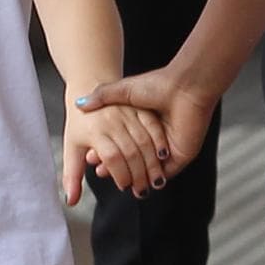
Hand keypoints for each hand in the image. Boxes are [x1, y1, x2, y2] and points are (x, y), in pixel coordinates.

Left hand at [63, 97, 170, 202]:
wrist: (87, 85)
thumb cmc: (79, 121)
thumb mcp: (71, 147)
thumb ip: (72, 176)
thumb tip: (71, 201)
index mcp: (95, 131)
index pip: (112, 157)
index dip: (120, 175)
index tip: (124, 187)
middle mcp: (112, 120)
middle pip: (131, 151)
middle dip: (139, 175)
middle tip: (142, 190)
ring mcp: (127, 112)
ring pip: (145, 140)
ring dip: (152, 163)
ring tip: (154, 179)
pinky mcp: (139, 106)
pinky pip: (153, 125)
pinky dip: (159, 142)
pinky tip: (163, 156)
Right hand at [75, 68, 217, 180]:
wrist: (185, 87)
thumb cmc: (157, 85)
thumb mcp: (123, 90)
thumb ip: (102, 97)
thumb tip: (79, 104)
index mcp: (143, 124)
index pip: (121, 145)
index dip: (105, 153)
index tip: (90, 157)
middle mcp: (154, 138)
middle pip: (131, 160)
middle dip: (113, 167)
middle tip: (98, 170)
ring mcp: (167, 149)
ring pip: (144, 170)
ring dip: (128, 175)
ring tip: (110, 176)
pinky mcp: (178, 156)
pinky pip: (161, 174)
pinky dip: (146, 178)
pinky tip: (131, 179)